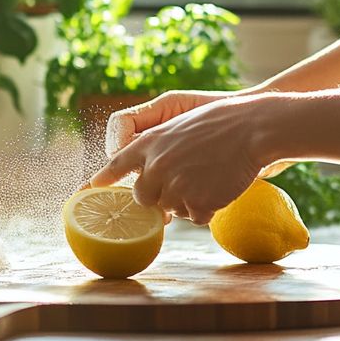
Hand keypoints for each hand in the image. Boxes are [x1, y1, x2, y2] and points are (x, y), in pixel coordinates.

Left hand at [90, 95, 276, 224]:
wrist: (252, 128)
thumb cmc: (220, 123)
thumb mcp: (178, 126)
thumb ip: (157, 150)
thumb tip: (147, 178)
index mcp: (149, 143)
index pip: (116, 165)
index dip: (101, 180)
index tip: (87, 190)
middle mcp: (156, 166)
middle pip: (143, 198)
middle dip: (158, 195)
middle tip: (183, 181)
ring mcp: (175, 185)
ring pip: (171, 209)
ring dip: (187, 201)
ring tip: (208, 177)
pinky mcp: (196, 202)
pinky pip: (194, 217)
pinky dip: (206, 209)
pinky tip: (219, 188)